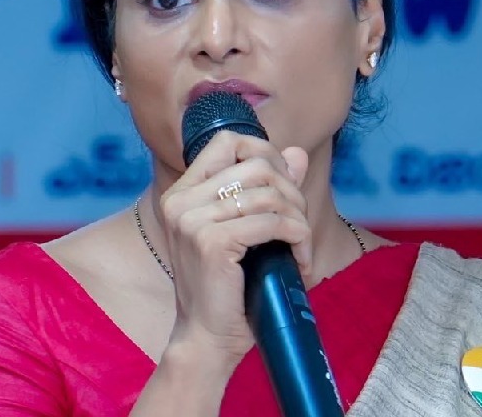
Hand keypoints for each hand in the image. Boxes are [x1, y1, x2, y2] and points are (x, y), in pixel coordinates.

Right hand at [158, 131, 310, 369]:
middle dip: (291, 192)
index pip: (228, 141)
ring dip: (298, 220)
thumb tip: (297, 153)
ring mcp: (192, 220)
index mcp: (182, 193)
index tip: (283, 187)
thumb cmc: (228, 287)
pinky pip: (272, 223)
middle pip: (257, 164)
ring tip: (300, 246)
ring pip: (269, 194)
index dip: (266, 154)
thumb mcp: (248, 230)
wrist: (207, 339)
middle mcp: (180, 201)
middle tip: (298, 226)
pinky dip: (297, 238)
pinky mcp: (211, 242)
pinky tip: (299, 260)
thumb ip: (269, 188)